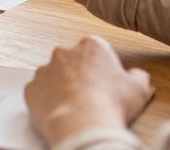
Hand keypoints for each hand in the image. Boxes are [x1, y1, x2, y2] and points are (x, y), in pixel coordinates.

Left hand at [24, 36, 151, 145]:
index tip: (106, 83)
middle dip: (80, 75)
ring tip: (76, 107)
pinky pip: (39, 93)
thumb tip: (137, 75)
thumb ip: (138, 76)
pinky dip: (47, 101)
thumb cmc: (111, 104)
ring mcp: (44, 69)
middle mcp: (64, 52)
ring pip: (53, 76)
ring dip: (62, 87)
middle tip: (91, 96)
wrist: (82, 123)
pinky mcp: (31, 88)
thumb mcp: (139, 89)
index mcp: (91, 45)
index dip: (102, 68)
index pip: (96, 50)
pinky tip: (61, 112)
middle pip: (73, 61)